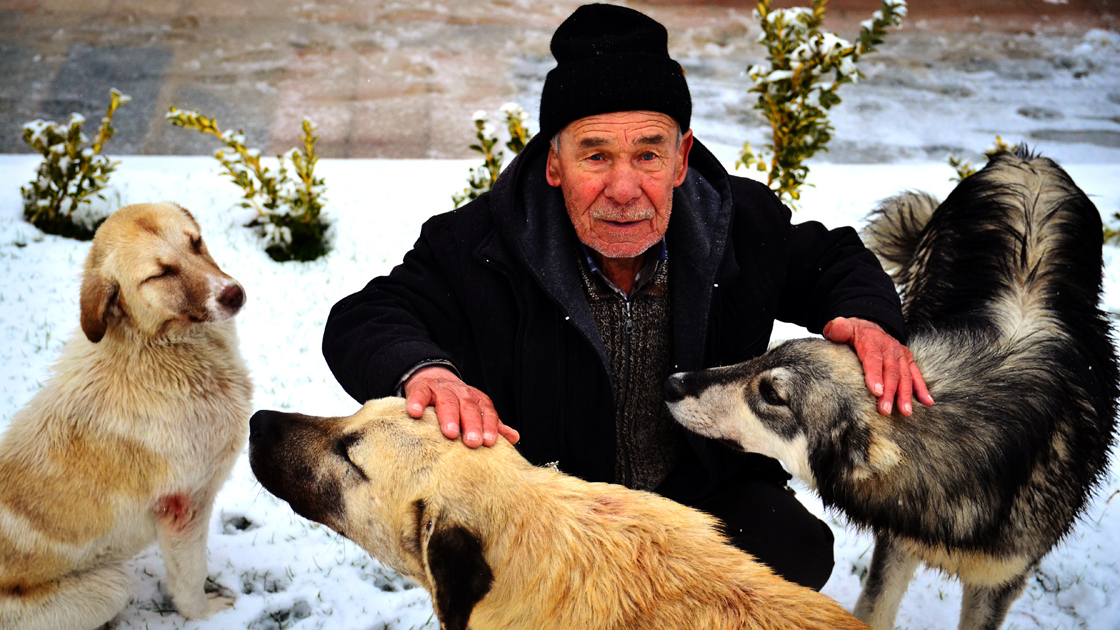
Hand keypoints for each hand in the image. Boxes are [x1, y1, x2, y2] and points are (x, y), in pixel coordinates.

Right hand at [403, 366, 519, 447]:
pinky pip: (420, 394)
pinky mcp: (421, 388)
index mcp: (477, 400)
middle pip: (468, 407)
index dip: (489, 426)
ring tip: (451, 433)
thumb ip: (492, 425)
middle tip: (473, 442)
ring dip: (449, 417)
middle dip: (472, 424)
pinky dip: (417, 402)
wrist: (433, 378)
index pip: (486, 412)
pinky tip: (415, 413)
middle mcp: (461, 392)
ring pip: (447, 401)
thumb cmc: (457, 402)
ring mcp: (441, 389)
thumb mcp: (475, 411)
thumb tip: (514, 438)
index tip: (489, 442)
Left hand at [823, 317, 933, 415]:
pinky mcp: (908, 360)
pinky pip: (916, 374)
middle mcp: (889, 348)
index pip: (873, 359)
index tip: (876, 391)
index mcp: (871, 342)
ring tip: (905, 412)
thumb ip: (838, 329)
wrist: (869, 327)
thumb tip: (834, 327)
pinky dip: (922, 388)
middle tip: (885, 410)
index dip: (875, 375)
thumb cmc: (852, 334)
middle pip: (890, 371)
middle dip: (889, 392)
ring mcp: (900, 354)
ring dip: (906, 394)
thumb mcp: (842, 328)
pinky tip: (927, 402)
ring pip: (905, 375)